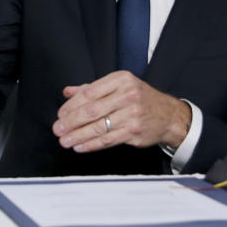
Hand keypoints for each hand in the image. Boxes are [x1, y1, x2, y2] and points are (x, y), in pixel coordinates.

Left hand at [51, 71, 190, 152]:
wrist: (169, 115)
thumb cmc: (140, 98)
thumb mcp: (119, 86)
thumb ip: (92, 88)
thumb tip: (68, 92)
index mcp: (120, 80)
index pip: (89, 92)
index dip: (72, 105)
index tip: (61, 114)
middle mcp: (127, 95)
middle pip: (92, 110)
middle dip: (71, 121)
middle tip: (57, 128)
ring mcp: (132, 114)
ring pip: (99, 127)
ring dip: (78, 135)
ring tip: (64, 140)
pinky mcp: (134, 132)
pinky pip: (108, 140)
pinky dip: (92, 144)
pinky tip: (80, 146)